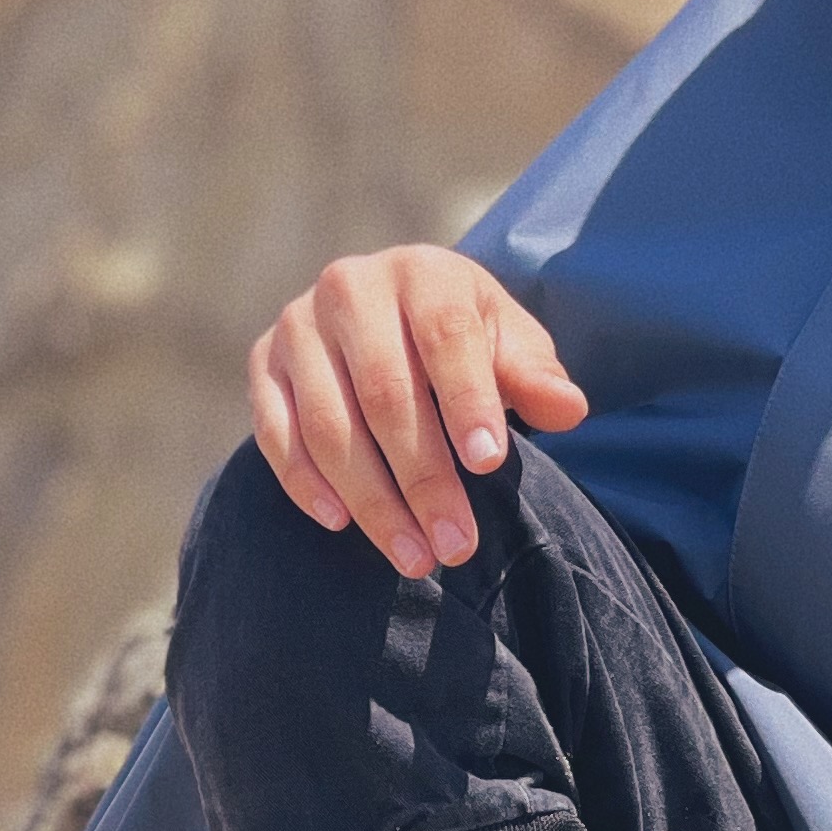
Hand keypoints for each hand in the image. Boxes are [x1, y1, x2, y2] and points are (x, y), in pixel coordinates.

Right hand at [247, 245, 589, 576]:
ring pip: (329, 423)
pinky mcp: (262, 364)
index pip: (445, 337)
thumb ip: (534, 375)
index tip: (489, 465)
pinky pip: (275, 432)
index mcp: (422, 273)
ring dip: (372, 500)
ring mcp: (297, 326)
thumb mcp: (509, 344)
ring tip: (414, 557)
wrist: (391, 314)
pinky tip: (343, 524)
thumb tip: (568, 409)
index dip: (467, 401)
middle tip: (456, 546)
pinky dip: (305, 482)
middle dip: (423, 478)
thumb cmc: (463, 338)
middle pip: (385, 393)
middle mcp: (350, 288)